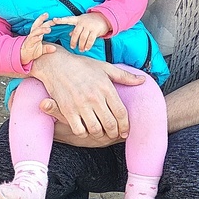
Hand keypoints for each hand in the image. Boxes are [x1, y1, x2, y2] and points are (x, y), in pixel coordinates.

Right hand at [20, 13, 56, 64]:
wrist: (23, 55)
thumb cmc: (32, 50)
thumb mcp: (42, 49)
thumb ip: (48, 48)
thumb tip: (54, 48)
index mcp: (37, 33)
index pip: (42, 25)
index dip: (48, 22)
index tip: (55, 19)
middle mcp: (34, 34)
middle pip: (37, 25)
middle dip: (41, 19)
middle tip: (47, 15)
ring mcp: (31, 38)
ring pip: (36, 32)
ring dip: (42, 30)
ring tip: (49, 29)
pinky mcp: (28, 43)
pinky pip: (32, 40)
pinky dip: (36, 38)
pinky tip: (39, 38)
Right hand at [30, 49, 144, 139]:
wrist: (56, 64)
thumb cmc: (81, 65)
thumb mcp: (105, 67)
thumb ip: (125, 76)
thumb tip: (143, 81)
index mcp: (106, 87)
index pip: (121, 112)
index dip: (125, 125)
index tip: (126, 131)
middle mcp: (94, 97)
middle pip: (110, 124)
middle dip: (115, 132)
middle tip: (115, 134)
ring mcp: (80, 105)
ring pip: (96, 129)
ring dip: (100, 135)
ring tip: (102, 133)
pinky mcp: (67, 110)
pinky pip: (79, 129)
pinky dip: (84, 133)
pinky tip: (86, 130)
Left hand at [52, 12, 109, 51]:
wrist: (105, 17)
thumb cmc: (91, 20)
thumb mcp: (82, 22)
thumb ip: (76, 28)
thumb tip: (69, 34)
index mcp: (78, 19)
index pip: (68, 19)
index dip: (61, 20)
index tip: (54, 20)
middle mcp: (83, 22)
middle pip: (75, 33)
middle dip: (73, 41)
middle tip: (72, 47)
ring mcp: (89, 26)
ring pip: (83, 38)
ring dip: (81, 45)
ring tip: (81, 49)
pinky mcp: (95, 30)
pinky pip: (90, 40)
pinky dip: (88, 45)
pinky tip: (86, 48)